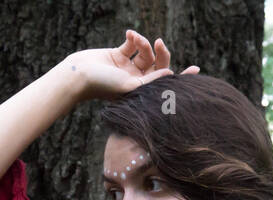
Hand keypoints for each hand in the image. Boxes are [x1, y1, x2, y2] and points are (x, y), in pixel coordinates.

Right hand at [63, 29, 199, 102]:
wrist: (77, 76)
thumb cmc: (102, 86)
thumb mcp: (129, 86)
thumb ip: (150, 81)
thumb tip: (171, 73)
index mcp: (141, 92)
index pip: (165, 84)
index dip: (181, 77)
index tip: (195, 70)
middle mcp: (136, 80)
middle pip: (158, 65)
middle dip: (162, 53)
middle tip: (160, 44)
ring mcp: (128, 68)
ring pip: (145, 52)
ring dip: (143, 43)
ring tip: (136, 39)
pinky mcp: (118, 55)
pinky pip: (132, 45)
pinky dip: (134, 38)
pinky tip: (129, 34)